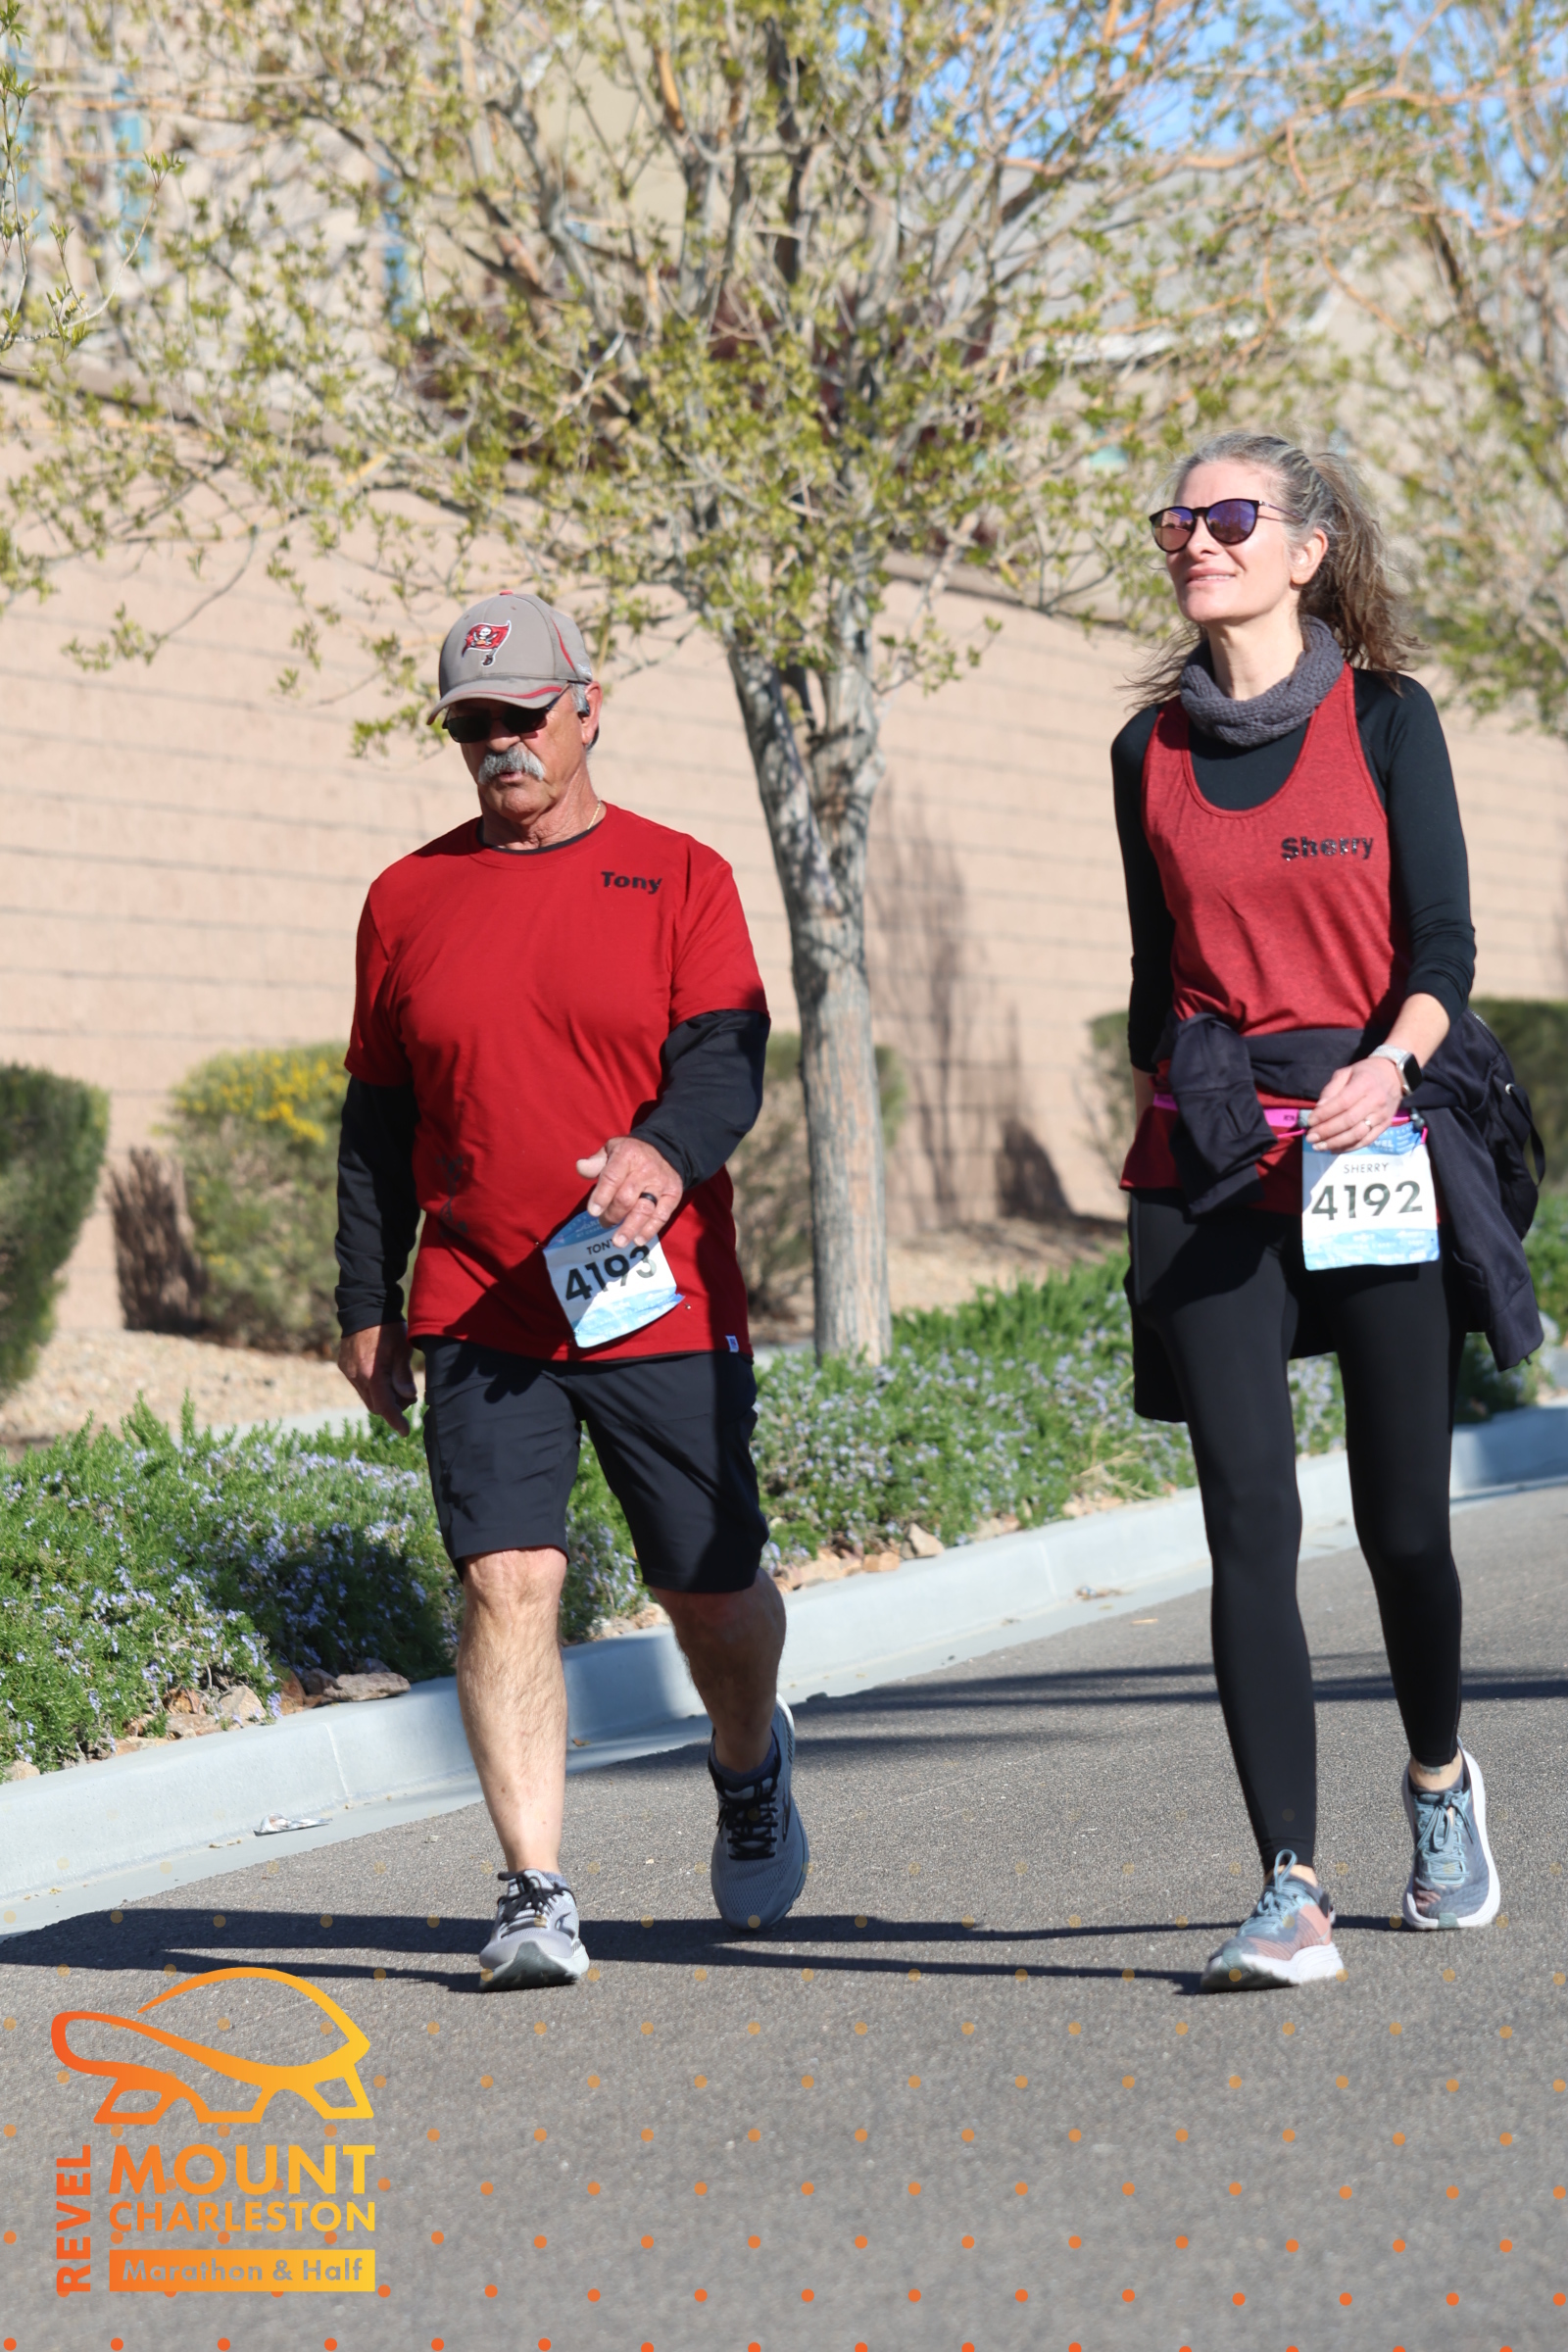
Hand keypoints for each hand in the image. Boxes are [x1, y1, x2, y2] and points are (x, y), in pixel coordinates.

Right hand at [337, 1321, 417, 1436]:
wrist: (364, 1306)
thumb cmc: (388, 1326)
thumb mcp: (402, 1349)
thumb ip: (403, 1375)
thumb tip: (407, 1397)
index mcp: (372, 1373)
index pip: (385, 1406)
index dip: (396, 1420)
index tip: (406, 1431)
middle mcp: (356, 1375)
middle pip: (374, 1404)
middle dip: (391, 1406)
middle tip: (408, 1396)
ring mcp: (348, 1370)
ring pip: (366, 1396)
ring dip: (381, 1396)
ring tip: (396, 1382)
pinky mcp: (344, 1365)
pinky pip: (358, 1384)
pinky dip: (372, 1385)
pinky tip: (383, 1372)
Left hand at [575, 1136, 682, 1247]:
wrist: (665, 1150)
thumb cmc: (630, 1155)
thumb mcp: (611, 1150)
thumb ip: (595, 1162)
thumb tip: (581, 1168)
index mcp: (627, 1155)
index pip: (612, 1178)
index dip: (601, 1196)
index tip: (593, 1213)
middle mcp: (645, 1169)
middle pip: (626, 1198)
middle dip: (613, 1215)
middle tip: (604, 1224)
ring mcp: (661, 1183)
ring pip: (644, 1209)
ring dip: (630, 1228)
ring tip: (618, 1242)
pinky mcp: (673, 1195)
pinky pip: (661, 1215)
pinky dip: (650, 1230)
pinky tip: (638, 1240)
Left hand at [1306, 1056, 1404, 1155]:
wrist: (1394, 1075)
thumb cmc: (1366, 1073)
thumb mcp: (1346, 1072)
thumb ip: (1331, 1089)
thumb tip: (1318, 1109)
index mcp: (1364, 1084)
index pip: (1342, 1103)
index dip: (1324, 1114)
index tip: (1310, 1122)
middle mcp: (1375, 1101)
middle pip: (1349, 1121)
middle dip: (1327, 1132)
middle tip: (1310, 1138)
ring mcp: (1382, 1115)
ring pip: (1357, 1134)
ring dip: (1336, 1143)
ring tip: (1319, 1146)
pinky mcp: (1385, 1126)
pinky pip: (1366, 1140)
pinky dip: (1349, 1147)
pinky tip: (1335, 1149)